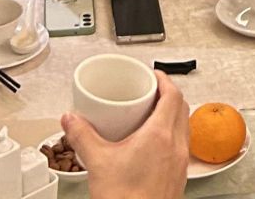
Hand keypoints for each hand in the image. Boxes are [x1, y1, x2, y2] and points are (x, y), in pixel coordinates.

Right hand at [64, 71, 189, 198]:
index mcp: (160, 136)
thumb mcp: (97, 162)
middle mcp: (176, 148)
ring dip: (171, 115)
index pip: (172, 95)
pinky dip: (171, 136)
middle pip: (181, 108)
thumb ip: (81, 135)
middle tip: (150, 91)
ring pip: (184, 127)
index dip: (164, 79)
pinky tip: (152, 145)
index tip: (153, 75)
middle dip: (167, 94)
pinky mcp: (178, 178)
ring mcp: (180, 164)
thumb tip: (71, 119)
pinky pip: (181, 147)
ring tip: (149, 116)